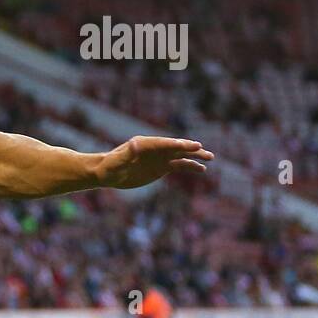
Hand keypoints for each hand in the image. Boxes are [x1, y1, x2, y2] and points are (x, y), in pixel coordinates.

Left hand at [97, 136, 214, 189]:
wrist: (108, 173)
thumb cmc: (109, 166)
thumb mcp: (116, 161)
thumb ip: (126, 154)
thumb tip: (135, 145)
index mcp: (144, 144)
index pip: (163, 143)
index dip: (175, 144)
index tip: (188, 145)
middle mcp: (155, 148)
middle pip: (175, 146)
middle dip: (189, 147)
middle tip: (202, 149)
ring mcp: (160, 157)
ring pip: (181, 155)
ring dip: (195, 156)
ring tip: (210, 158)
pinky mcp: (161, 167)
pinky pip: (179, 165)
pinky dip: (190, 166)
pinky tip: (202, 169)